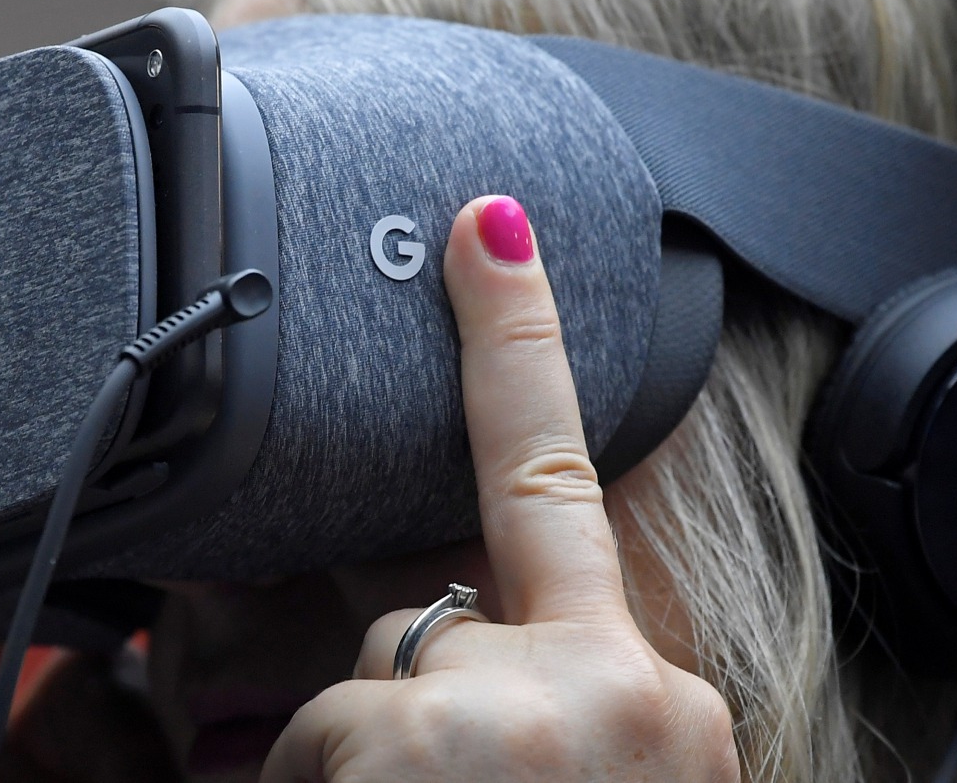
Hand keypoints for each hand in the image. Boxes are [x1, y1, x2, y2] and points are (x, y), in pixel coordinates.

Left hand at [260, 196, 739, 781]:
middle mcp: (600, 685)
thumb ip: (544, 674)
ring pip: (365, 676)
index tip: (488, 226)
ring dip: (370, 756)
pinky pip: (305, 740)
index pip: (562, 482)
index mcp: (651, 688)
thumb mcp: (602, 762)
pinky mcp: (410, 746)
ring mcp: (505, 717)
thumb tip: (436, 632)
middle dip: (418, 685)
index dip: (520, 340)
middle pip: (433, 613)